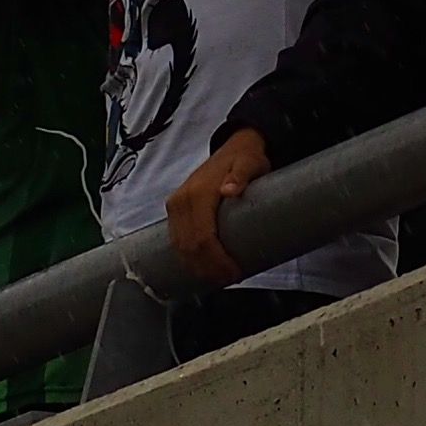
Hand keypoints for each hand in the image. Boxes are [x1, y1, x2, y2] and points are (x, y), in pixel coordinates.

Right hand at [163, 129, 272, 286]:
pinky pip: (176, 241)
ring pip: (180, 247)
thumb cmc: (245, 158)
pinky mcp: (175, 211)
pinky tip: (203, 268)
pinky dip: (188, 258)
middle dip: (208, 269)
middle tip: (230, 278)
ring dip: (197, 267)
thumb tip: (229, 190)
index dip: (216, 261)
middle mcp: (181, 200)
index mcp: (197, 193)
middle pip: (189, 247)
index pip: (202, 237)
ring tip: (219, 277)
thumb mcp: (250, 163)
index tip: (234, 272)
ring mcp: (175, 206)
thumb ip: (242, 175)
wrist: (234, 147)